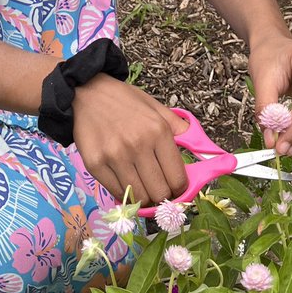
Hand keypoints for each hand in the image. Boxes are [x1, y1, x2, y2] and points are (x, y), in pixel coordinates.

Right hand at [72, 75, 188, 204]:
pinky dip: (124, 194)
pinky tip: (126, 182)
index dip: (180, 190)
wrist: (87, 93)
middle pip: (160, 193)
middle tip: (159, 190)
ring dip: (144, 198)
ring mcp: (115, 156)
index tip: (176, 188)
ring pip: (139, 197)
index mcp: (157, 131)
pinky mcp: (95, 165)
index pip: (178, 178)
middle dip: (163, 197)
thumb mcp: (156, 108)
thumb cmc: (125, 102)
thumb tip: (203, 153)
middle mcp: (138, 145)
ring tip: (143, 187)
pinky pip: (117, 193)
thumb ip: (180, 130)